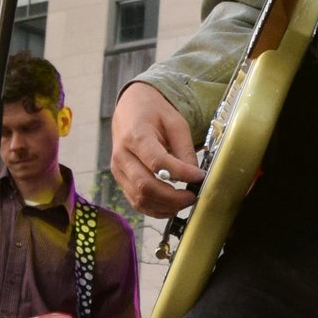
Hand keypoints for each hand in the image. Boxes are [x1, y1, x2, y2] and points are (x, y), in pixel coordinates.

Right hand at [111, 83, 203, 218]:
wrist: (130, 108)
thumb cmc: (153, 113)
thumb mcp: (175, 123)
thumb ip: (184, 150)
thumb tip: (194, 176)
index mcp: (136, 136)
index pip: (157, 162)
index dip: (180, 173)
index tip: (199, 177)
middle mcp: (122, 155)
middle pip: (145, 186)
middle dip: (173, 197)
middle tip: (193, 196)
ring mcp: (118, 170)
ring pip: (139, 198)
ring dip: (165, 206)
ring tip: (184, 201)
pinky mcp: (120, 179)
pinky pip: (135, 202)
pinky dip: (155, 209)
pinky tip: (171, 206)